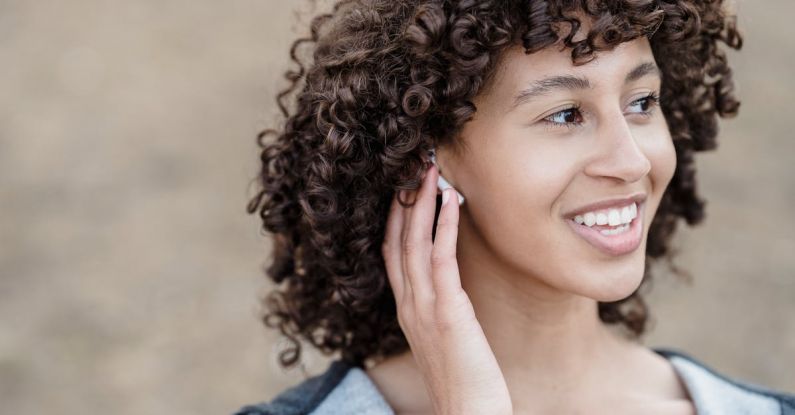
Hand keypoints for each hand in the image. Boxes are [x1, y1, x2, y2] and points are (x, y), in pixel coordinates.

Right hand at [381, 162, 512, 414]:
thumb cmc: (464, 380)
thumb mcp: (444, 338)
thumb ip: (439, 310)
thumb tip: (449, 288)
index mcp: (406, 309)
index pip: (392, 253)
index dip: (395, 218)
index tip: (403, 187)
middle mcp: (408, 304)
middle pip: (398, 242)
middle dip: (403, 201)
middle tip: (413, 166)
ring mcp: (423, 309)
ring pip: (415, 245)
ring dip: (422, 205)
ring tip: (430, 172)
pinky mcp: (446, 314)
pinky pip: (441, 261)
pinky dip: (443, 228)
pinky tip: (451, 203)